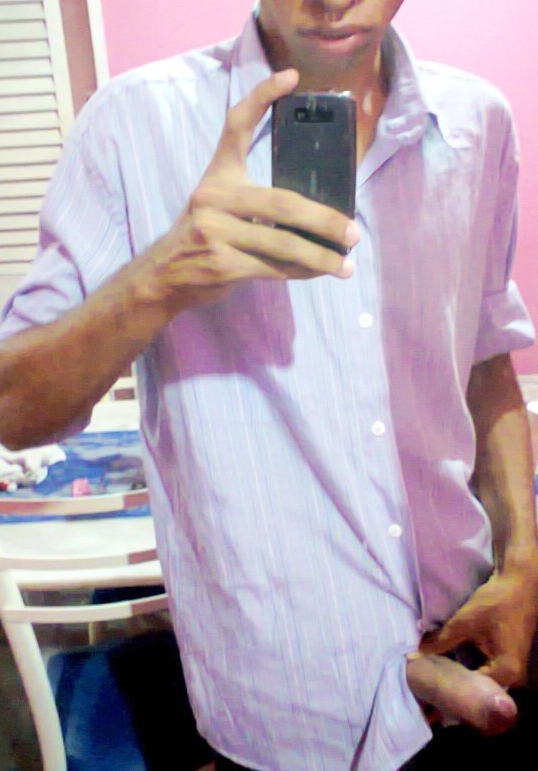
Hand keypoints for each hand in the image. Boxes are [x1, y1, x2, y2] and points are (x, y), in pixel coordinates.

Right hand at [135, 69, 359, 314]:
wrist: (165, 275)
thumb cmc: (203, 236)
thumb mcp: (218, 205)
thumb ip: (255, 201)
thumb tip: (317, 214)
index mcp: (218, 175)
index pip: (236, 126)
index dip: (261, 98)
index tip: (291, 77)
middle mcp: (213, 197)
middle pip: (281, 203)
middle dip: (324, 221)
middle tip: (353, 232)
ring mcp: (215, 231)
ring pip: (282, 243)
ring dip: (320, 257)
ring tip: (346, 265)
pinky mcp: (221, 264)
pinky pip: (273, 268)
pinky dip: (301, 272)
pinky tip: (319, 273)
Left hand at [420, 567, 537, 687]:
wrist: (520, 583)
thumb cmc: (497, 602)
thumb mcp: (465, 622)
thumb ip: (442, 640)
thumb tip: (416, 653)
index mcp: (507, 673)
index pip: (472, 690)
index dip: (449, 684)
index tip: (428, 679)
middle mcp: (514, 677)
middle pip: (477, 686)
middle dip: (455, 680)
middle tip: (430, 674)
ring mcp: (513, 669)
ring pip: (481, 677)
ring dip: (462, 671)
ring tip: (438, 666)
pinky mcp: (508, 658)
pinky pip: (486, 667)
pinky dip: (470, 663)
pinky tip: (453, 657)